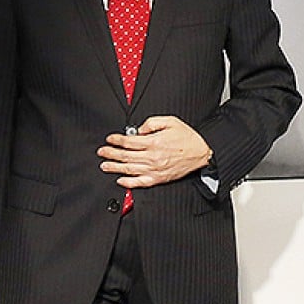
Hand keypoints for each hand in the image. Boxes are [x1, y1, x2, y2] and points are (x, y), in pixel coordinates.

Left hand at [98, 115, 212, 187]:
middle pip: (125, 156)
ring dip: (115, 168)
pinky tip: (120, 180)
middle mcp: (152, 157)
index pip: (128, 142)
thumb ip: (152, 123)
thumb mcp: (170, 121)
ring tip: (105, 166)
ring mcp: (155, 169)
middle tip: (102, 152)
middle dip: (111, 153)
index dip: (116, 140)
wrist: (201, 152)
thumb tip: (139, 130)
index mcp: (154, 142)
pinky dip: (128, 182)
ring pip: (129, 170)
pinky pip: (140, 182)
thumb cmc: (187, 137)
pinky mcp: (159, 178)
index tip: (110, 139)